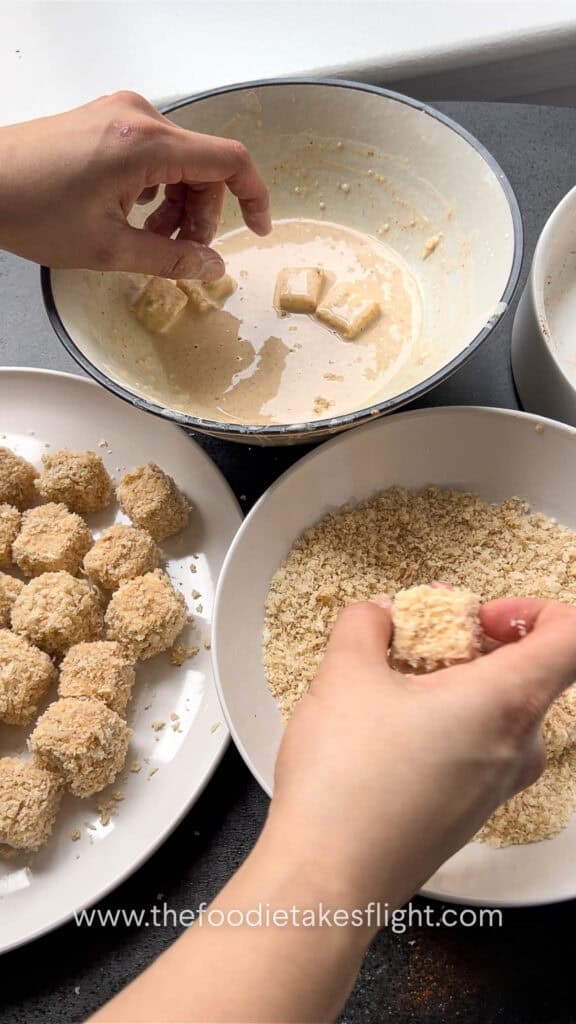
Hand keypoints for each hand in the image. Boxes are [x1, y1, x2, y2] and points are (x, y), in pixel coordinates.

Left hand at [0, 91, 270, 278]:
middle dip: (202, 214)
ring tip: (151, 240)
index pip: (228, 160)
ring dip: (178, 205)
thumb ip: (170, 261)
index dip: (253, 197)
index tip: (258, 228)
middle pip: (203, 165)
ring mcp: (120, 113)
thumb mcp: (108, 250)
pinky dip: (157, 187)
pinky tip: (133, 216)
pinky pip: (154, 152)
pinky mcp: (106, 118)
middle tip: (181, 254)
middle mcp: (139, 118)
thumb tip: (212, 269)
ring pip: (179, 161)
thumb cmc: (31, 210)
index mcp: (145, 145)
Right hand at [268, 597, 575, 910]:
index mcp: (506, 703)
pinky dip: (448, 722)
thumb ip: (367, 623)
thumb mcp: (345, 673)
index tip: (478, 615)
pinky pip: (480, 748)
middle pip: (530, 672)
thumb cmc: (346, 783)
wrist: (326, 881)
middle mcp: (518, 749)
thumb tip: (378, 615)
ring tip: (395, 683)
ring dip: (457, 683)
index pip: (569, 636)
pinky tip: (389, 728)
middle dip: (475, 643)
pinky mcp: (470, 811)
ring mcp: (498, 787)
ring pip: (501, 712)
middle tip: (419, 638)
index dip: (532, 609)